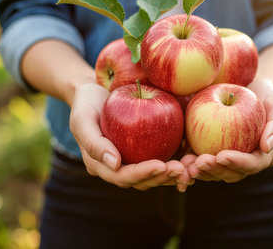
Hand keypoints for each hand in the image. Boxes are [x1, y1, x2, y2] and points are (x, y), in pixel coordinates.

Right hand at [69, 83, 190, 190]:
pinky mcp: (145, 148)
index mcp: (100, 165)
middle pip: (142, 180)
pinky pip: (161, 158)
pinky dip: (176, 160)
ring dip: (172, 174)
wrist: (94, 91)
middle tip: (181, 169)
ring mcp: (132, 158)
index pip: (123, 176)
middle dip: (162, 177)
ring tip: (189, 168)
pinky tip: (190, 157)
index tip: (161, 165)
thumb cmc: (85, 104)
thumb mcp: (82, 119)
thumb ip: (94, 142)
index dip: (143, 173)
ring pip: (154, 174)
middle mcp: (118, 166)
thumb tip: (114, 164)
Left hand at [187, 78, 272, 182]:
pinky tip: (178, 158)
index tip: (222, 155)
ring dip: (199, 171)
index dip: (237, 163)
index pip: (252, 164)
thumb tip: (267, 147)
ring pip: (212, 171)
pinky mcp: (209, 149)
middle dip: (214, 170)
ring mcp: (225, 157)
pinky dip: (189, 162)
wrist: (248, 87)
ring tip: (186, 165)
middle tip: (200, 162)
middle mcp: (243, 161)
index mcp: (262, 155)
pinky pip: (198, 159)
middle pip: (229, 173)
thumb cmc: (267, 95)